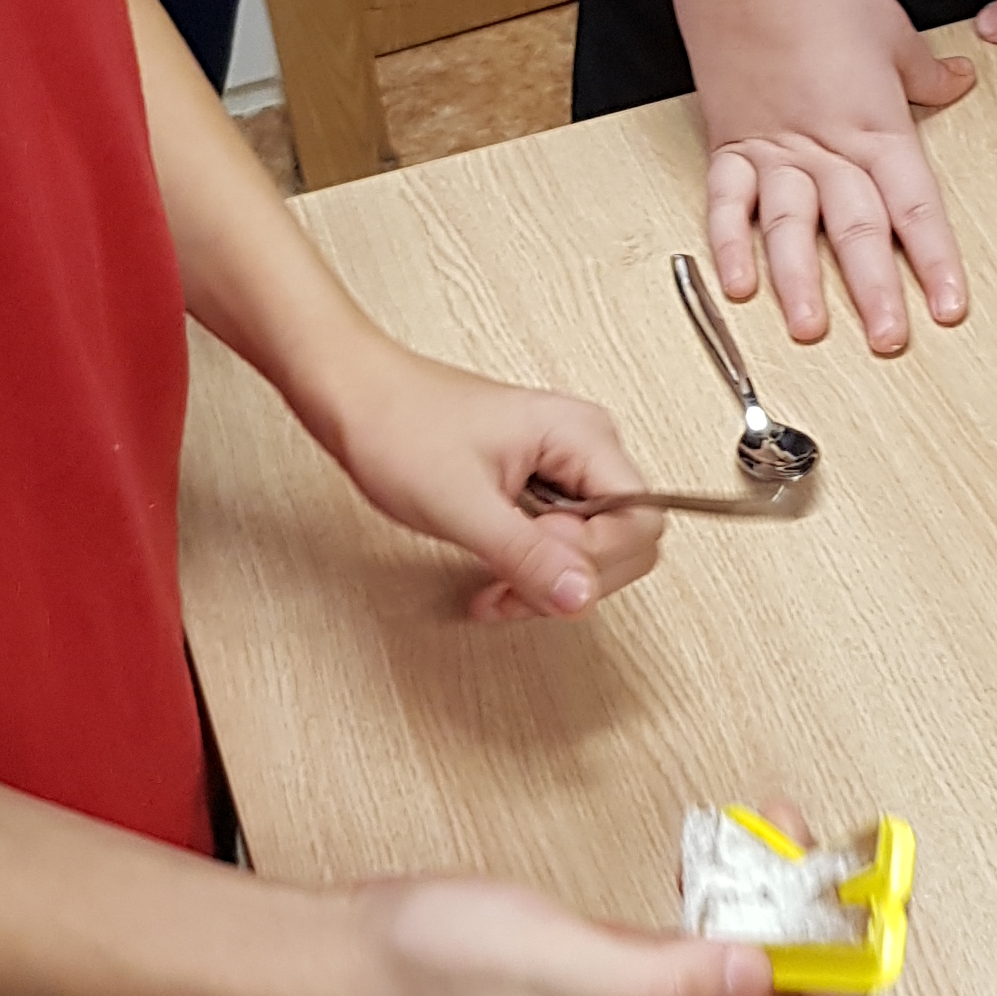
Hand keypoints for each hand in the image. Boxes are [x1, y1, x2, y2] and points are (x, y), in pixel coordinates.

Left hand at [316, 339, 666, 623]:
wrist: (355, 397)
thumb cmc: (398, 425)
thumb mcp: (462, 505)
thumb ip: (528, 556)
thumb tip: (583, 598)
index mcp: (583, 435)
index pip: (640, 523)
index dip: (594, 559)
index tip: (537, 560)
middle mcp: (586, 444)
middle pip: (624, 542)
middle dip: (572, 579)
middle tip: (512, 581)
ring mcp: (565, 463)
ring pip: (593, 549)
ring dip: (548, 581)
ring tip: (495, 585)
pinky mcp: (542, 481)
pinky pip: (563, 541)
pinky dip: (533, 568)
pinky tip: (496, 576)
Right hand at [350, 873, 860, 995]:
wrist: (361, 963)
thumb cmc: (446, 968)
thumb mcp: (558, 965)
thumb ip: (661, 979)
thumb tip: (760, 972)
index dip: (852, 970)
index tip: (871, 896)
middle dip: (825, 923)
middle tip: (822, 841)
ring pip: (750, 964)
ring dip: (781, 901)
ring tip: (776, 826)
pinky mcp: (615, 972)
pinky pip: (705, 943)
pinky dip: (732, 895)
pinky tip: (715, 854)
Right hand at [681, 0, 976, 352]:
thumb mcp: (895, 33)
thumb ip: (928, 73)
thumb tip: (959, 82)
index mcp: (877, 127)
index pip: (916, 206)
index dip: (934, 260)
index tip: (949, 306)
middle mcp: (828, 148)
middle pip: (857, 226)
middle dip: (874, 288)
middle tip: (888, 339)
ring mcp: (775, 150)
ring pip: (792, 224)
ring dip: (800, 279)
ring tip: (809, 329)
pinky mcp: (731, 144)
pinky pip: (727, 201)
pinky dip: (730, 243)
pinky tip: (737, 286)